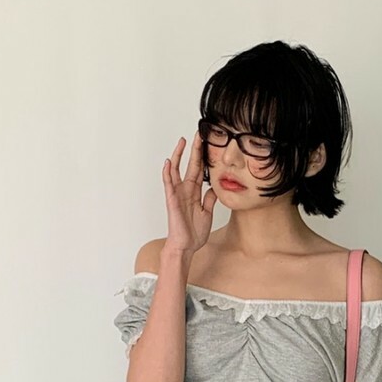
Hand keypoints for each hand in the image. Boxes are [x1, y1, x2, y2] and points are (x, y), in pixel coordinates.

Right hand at [162, 129, 216, 256]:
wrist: (186, 247)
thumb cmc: (193, 232)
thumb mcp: (207, 213)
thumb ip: (209, 199)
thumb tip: (214, 188)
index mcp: (194, 192)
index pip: (199, 170)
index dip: (203, 156)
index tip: (207, 143)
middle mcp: (185, 190)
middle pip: (190, 165)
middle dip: (194, 150)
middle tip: (198, 134)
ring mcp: (178, 194)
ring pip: (176, 170)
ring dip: (178, 156)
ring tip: (182, 142)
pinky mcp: (172, 200)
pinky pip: (168, 184)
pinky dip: (167, 173)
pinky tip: (168, 162)